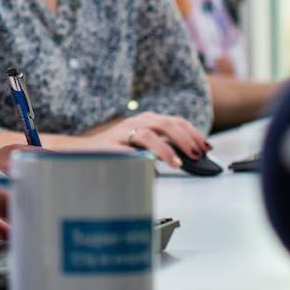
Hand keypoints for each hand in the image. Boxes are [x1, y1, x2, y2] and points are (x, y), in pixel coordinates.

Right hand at [81, 112, 208, 166]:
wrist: (83, 151)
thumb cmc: (118, 149)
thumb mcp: (144, 145)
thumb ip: (164, 147)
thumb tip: (189, 158)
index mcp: (147, 120)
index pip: (175, 121)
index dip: (193, 133)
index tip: (207, 147)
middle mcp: (136, 122)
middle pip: (165, 123)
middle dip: (184, 139)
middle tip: (196, 154)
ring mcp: (122, 132)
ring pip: (147, 134)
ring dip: (165, 149)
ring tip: (176, 163)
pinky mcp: (109, 146)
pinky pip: (127, 151)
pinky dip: (141, 159)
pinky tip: (151, 168)